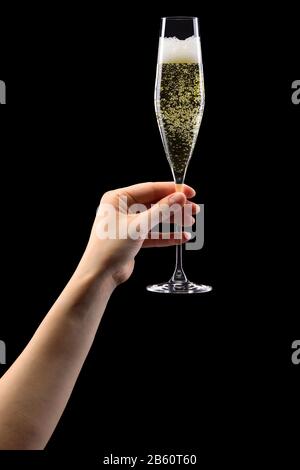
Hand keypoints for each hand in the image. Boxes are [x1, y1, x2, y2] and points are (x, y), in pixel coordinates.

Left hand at [76, 182, 198, 285]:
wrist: (100, 275)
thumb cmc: (111, 248)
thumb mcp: (138, 226)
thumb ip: (161, 211)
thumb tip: (179, 197)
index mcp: (117, 198)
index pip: (149, 189)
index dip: (171, 190)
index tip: (189, 192)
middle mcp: (121, 208)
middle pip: (154, 203)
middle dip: (175, 206)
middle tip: (193, 209)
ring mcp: (127, 223)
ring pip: (155, 218)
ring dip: (173, 220)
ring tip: (190, 221)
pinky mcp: (133, 238)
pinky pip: (154, 233)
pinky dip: (167, 236)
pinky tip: (182, 237)